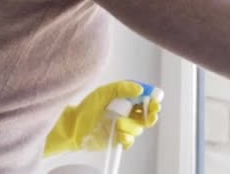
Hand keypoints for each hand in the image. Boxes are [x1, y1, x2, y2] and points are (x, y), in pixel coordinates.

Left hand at [44, 81, 160, 156]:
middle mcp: (128, 115)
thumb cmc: (88, 106)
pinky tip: (119, 133)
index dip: (153, 101)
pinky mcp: (118, 140)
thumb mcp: (105, 91)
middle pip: (147, 116)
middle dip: (152, 114)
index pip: (146, 101)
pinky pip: (129, 141)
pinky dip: (127, 138)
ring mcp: (124, 128)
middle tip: (151, 113)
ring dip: (130, 125)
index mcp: (128, 101)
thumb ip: (123, 88)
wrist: (73, 124)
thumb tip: (140, 89)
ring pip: (138, 129)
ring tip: (118, 122)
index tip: (155, 100)